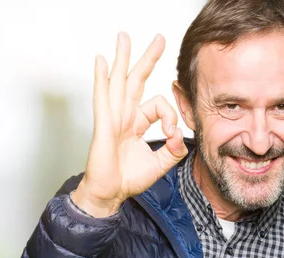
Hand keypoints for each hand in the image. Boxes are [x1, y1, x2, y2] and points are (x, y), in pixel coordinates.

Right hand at [72, 32, 187, 217]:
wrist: (111, 194)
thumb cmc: (128, 179)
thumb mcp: (161, 163)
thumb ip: (174, 149)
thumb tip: (180, 135)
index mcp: (136, 122)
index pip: (159, 105)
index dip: (171, 115)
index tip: (173, 132)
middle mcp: (124, 116)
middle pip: (136, 80)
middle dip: (148, 59)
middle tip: (159, 40)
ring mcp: (113, 118)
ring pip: (119, 81)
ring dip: (122, 58)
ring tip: (124, 37)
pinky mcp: (104, 125)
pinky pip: (103, 98)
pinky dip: (102, 78)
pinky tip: (103, 62)